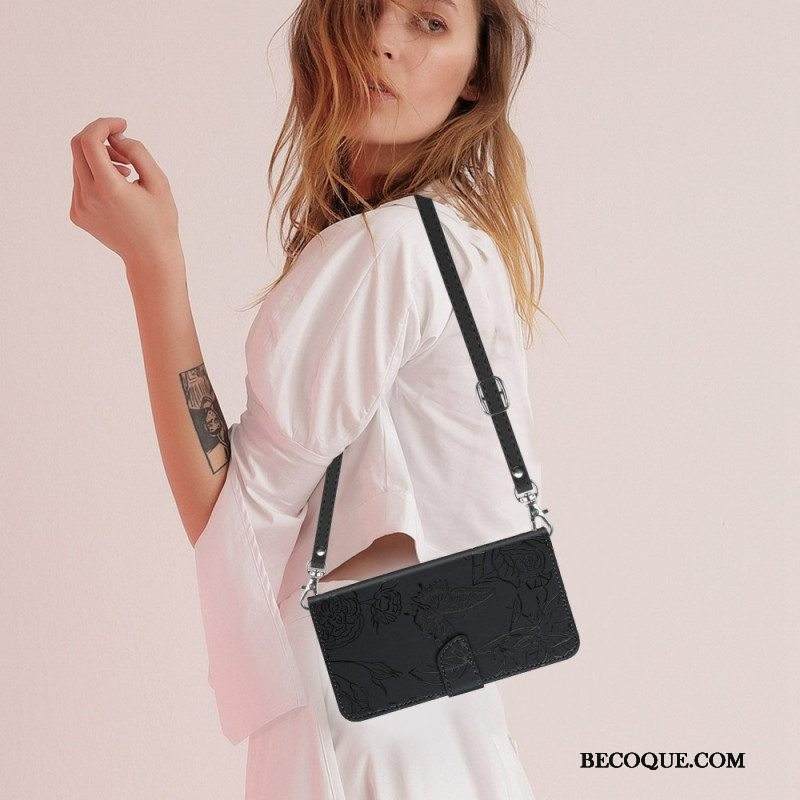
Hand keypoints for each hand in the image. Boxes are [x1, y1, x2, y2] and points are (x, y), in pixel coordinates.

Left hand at [69, 117, 182, 271]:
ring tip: (126, 171)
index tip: (122, 125)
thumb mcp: (159, 182)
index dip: (103, 124)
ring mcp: (79, 207)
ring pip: (79, 164)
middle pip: (78, 147)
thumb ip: (137, 152)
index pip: (89, 140)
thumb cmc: (160, 220)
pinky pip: (80, 182)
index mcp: (108, 188)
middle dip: (100, 137)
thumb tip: (116, 137)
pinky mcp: (77, 214)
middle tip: (122, 144)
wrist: (150, 258)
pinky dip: (96, 176)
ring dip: (100, 158)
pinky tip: (118, 189)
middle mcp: (87, 197)